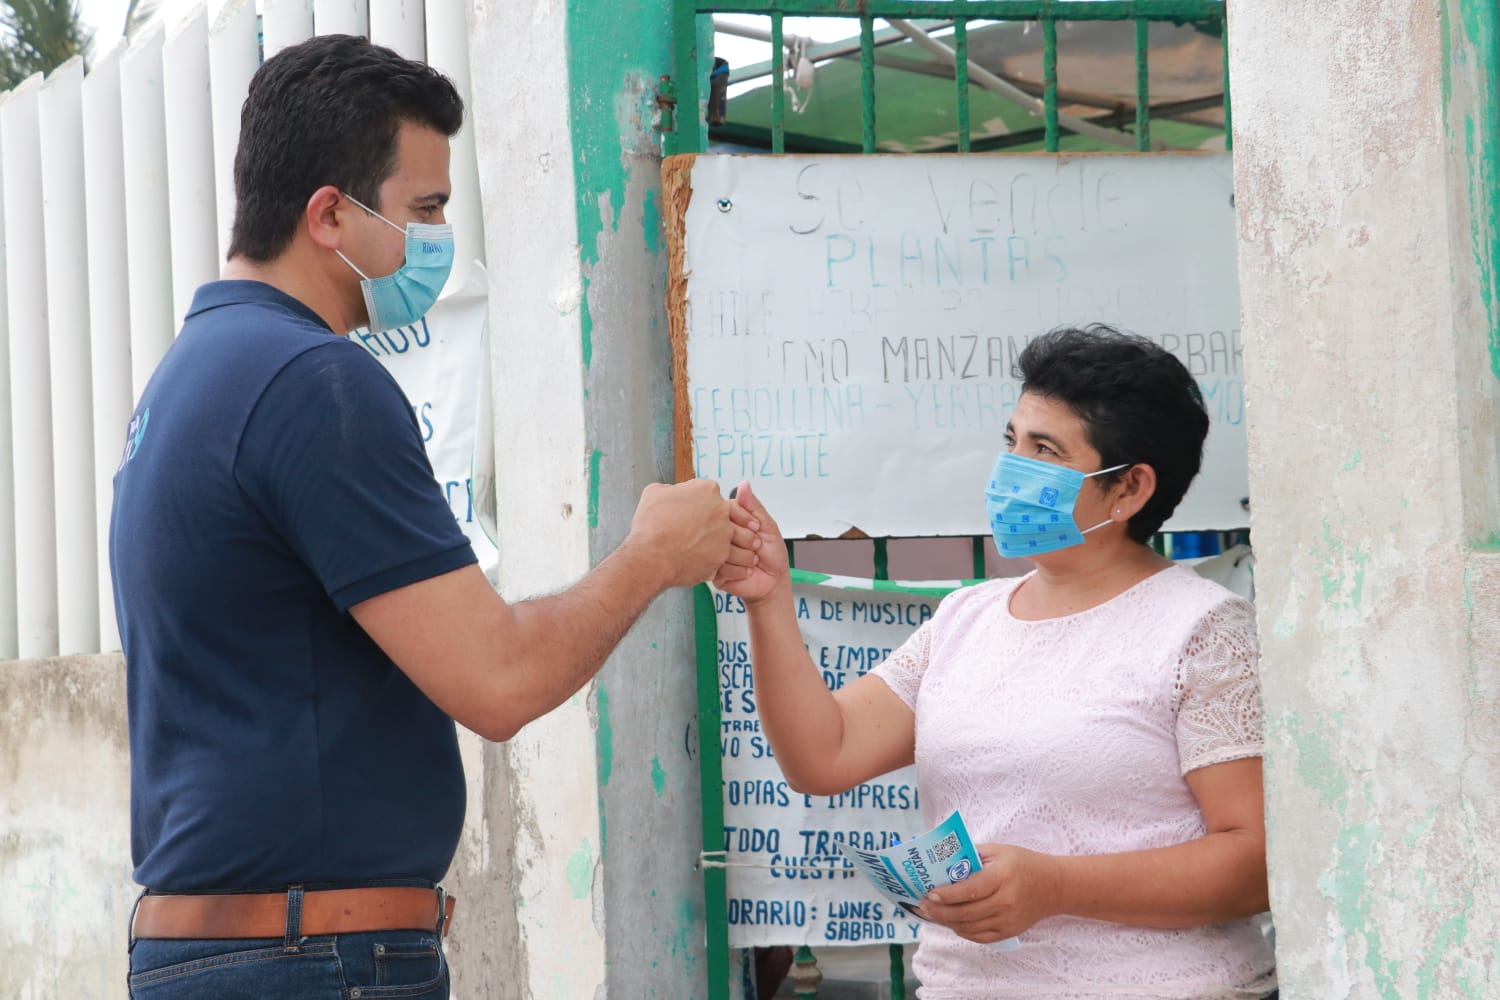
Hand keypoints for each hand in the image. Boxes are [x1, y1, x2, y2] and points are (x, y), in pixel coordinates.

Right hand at [626, 479, 759, 588]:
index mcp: (706, 490)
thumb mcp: (654, 494)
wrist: (650, 556)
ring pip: (745, 540)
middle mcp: (720, 509)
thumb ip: (669, 490)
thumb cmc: (650, 526)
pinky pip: (738, 563)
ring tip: (747, 554)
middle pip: (739, 516)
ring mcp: (724, 533)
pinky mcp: (722, 556)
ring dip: (746, 547)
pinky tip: (736, 570)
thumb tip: (671, 492)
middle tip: (737, 534)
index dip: (714, 506)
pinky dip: (738, 568)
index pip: (718, 495)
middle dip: (741, 525)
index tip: (712, 513)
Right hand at [713, 481, 788, 602]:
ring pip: (719, 548)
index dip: (742, 521)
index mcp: (731, 523)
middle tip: (756, 547)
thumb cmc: (772, 555)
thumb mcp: (768, 527)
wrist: (773, 584)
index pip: (726, 510)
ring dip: (742, 556)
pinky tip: (746, 571)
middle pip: (720, 528)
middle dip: (745, 540)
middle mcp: (719, 536)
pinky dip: (738, 570)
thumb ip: (754, 508)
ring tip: (753, 560)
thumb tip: (744, 484)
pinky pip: (719, 566)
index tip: (756, 530)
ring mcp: (714, 554)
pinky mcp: (713, 572)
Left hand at [917, 844, 1061, 943]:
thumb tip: (943, 861)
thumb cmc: (1023, 864)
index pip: (970, 889)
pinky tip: (951, 923)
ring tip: (932, 914)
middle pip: (966, 912)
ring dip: (947, 922)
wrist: (1054, 886)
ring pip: (970, 927)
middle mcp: (1006, 901)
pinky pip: (980, 937)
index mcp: (1002, 877)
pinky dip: (962, 931)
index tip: (929, 894)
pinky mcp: (1009, 931)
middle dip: (940, 911)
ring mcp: (1008, 920)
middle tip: (922, 905)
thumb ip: (972, 855)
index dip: (947, 894)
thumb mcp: (999, 851)